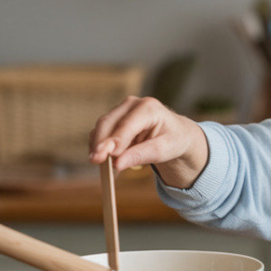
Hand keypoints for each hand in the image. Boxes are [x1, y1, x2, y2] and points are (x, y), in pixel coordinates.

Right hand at [89, 96, 208, 187]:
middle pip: (108, 123)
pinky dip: (100, 147)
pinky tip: (105, 162)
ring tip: (102, 166)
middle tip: (94, 162)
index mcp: (149, 107)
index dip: (115, 140)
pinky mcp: (113, 119)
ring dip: (98, 147)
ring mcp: (121, 110)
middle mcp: (132, 104)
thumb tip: (116, 164)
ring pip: (101, 128)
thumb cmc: (173, 140)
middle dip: (100, 143)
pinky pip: (100, 133)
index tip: (104, 156)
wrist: (176, 135)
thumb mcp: (164, 150)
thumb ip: (141, 155)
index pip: (127, 124)